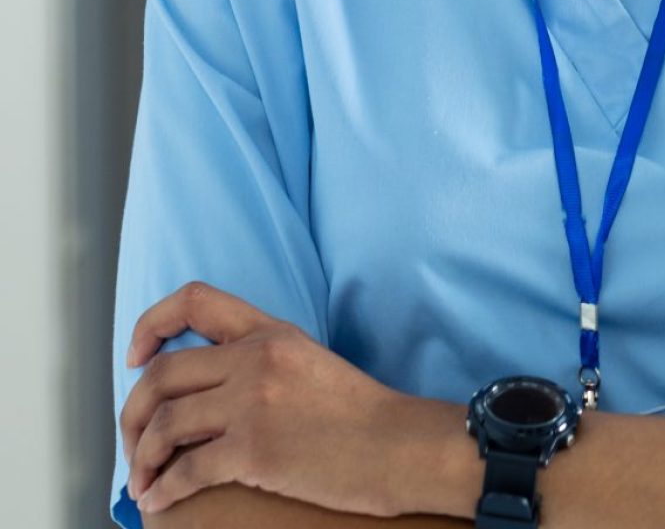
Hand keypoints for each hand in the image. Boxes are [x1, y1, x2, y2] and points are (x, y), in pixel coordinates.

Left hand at [121, 282, 459, 517]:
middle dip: (131, 414)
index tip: (135, 357)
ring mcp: (254, 402)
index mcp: (271, 332)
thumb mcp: (308, 362)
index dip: (150, 325)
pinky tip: (159, 500)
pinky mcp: (253, 449)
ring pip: (163, 424)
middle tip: (133, 443)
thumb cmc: (356, 414)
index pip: (194, 301)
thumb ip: (260, 361)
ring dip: (141, 460)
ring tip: (143, 482)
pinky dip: (160, 490)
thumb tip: (205, 391)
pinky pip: (183, 470)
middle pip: (162, 374)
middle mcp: (257, 358)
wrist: (396, 444)